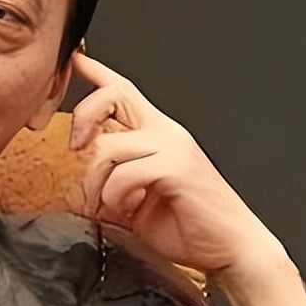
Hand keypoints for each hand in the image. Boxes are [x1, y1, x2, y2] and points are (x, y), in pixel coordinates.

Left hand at [68, 51, 284, 282]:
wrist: (230, 248)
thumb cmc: (188, 226)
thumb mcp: (138, 198)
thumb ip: (115, 178)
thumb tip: (82, 177)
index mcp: (159, 135)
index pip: (123, 90)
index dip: (97, 72)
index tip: (77, 57)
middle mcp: (167, 133)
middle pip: (115, 95)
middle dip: (83, 115)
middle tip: (74, 147)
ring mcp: (174, 147)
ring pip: (108, 145)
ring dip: (97, 182)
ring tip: (112, 205)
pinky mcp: (177, 167)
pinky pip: (124, 173)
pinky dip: (115, 196)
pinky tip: (128, 209)